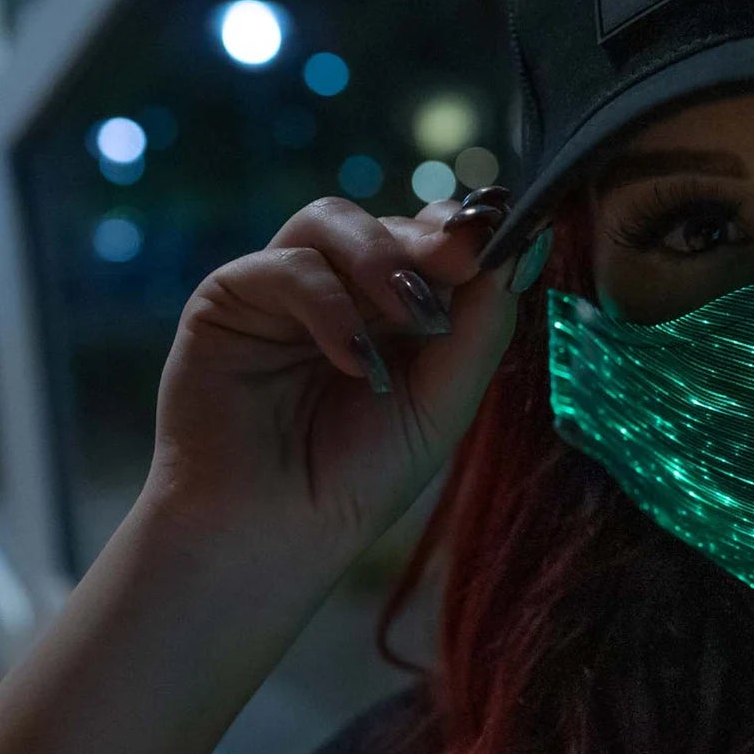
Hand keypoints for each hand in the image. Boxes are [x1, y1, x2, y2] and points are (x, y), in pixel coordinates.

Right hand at [140, 189, 527, 566]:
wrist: (274, 532)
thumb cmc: (358, 478)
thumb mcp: (443, 403)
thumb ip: (481, 328)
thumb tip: (523, 249)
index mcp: (397, 312)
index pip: (435, 241)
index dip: (467, 232)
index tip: (503, 238)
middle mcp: (342, 291)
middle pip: (391, 224)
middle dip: (433, 240)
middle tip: (464, 260)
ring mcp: (285, 290)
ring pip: (333, 221)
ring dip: (382, 258)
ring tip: (412, 314)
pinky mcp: (231, 299)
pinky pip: (287, 266)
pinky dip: (328, 304)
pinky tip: (354, 359)